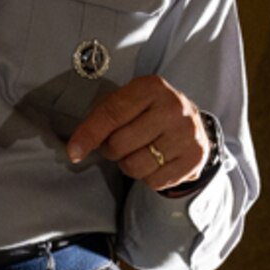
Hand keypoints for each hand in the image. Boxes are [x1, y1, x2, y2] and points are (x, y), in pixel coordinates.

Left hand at [65, 75, 210, 190]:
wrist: (192, 122)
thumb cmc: (149, 112)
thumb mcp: (128, 101)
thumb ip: (102, 118)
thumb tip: (75, 150)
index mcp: (151, 87)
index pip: (112, 114)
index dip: (89, 134)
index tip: (73, 152)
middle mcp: (173, 107)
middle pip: (120, 144)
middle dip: (111, 150)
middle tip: (120, 144)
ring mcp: (187, 133)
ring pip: (136, 166)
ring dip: (129, 165)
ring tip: (138, 152)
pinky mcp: (195, 157)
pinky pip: (154, 181)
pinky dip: (148, 176)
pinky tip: (156, 161)